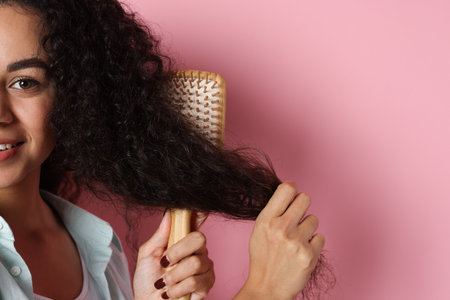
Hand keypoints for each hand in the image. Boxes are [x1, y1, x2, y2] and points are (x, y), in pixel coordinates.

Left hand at [133, 211, 214, 299]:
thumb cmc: (147, 281)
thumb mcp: (147, 255)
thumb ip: (159, 236)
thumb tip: (168, 214)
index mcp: (183, 239)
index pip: (196, 220)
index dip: (199, 211)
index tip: (196, 207)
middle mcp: (197, 250)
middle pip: (199, 238)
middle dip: (178, 251)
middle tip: (165, 262)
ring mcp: (205, 267)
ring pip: (196, 263)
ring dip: (173, 276)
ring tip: (164, 283)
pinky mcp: (207, 284)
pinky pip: (195, 281)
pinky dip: (177, 289)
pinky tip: (171, 293)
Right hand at [234, 182, 324, 299]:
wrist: (267, 287)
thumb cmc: (263, 258)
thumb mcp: (259, 230)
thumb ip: (273, 212)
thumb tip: (290, 192)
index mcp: (266, 220)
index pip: (286, 189)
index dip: (292, 189)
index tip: (292, 195)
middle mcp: (281, 228)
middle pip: (305, 198)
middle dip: (302, 206)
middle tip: (297, 217)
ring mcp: (296, 241)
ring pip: (314, 219)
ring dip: (307, 228)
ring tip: (296, 240)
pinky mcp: (309, 255)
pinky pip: (320, 237)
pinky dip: (313, 244)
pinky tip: (301, 252)